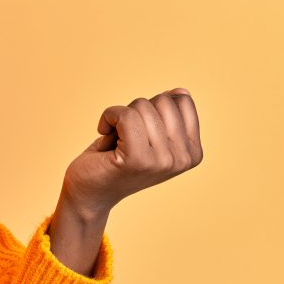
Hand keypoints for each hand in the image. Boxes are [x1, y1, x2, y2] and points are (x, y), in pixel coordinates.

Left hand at [61, 88, 202, 216]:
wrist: (89, 192)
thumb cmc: (116, 158)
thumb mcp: (150, 135)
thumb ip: (169, 116)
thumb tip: (180, 91)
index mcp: (193, 152)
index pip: (182, 100)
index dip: (154, 106)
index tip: (140, 129)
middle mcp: (183, 159)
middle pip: (162, 101)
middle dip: (137, 110)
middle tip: (125, 136)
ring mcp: (162, 161)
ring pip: (142, 106)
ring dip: (120, 116)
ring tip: (116, 140)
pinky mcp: (137, 159)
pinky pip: (124, 115)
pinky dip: (108, 116)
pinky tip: (104, 133)